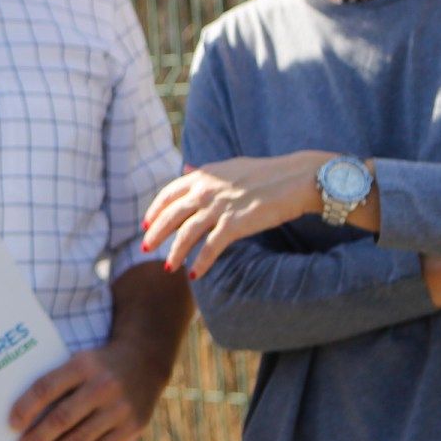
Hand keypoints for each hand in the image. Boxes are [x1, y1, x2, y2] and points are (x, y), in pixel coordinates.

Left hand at [9, 341, 169, 440]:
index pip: (47, 387)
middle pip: (62, 417)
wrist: (145, 360)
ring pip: (80, 438)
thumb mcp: (79, 360)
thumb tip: (24, 415)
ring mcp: (119, 408)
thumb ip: (58, 382)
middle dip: (38, 438)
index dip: (26, 407)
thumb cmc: (99, 365)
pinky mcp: (132, 427)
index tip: (12, 424)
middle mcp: (102, 386)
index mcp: (82, 365)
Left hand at [141, 151, 330, 280]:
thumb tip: (185, 167)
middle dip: (155, 233)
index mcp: (203, 176)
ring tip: (168, 267)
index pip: (169, 194)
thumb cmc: (265, 173)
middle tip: (146, 248)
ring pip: (186, 234)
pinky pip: (211, 248)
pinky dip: (201, 262)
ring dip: (175, 253)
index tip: (145, 224)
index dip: (154, 210)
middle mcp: (206, 191)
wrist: (294, 179)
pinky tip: (195, 274)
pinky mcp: (235, 224)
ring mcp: (219, 207)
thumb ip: (204, 171)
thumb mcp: (229, 166)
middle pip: (171, 215)